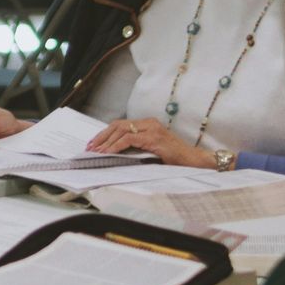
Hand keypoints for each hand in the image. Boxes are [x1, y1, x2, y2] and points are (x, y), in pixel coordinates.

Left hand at [84, 117, 212, 168]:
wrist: (194, 161)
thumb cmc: (175, 158)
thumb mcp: (152, 150)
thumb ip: (137, 148)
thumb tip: (115, 153)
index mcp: (148, 124)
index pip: (120, 125)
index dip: (105, 134)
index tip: (94, 144)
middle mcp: (149, 123)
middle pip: (117, 125)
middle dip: (101, 136)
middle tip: (90, 147)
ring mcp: (152, 129)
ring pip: (121, 130)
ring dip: (106, 141)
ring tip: (96, 151)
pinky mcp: (154, 138)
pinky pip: (130, 139)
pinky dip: (116, 145)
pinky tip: (109, 152)